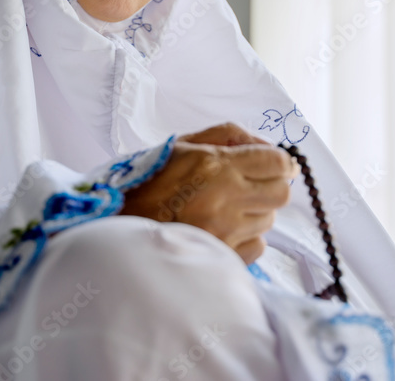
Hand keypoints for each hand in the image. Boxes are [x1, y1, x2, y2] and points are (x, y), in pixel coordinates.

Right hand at [119, 122, 298, 263]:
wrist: (113, 225)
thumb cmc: (147, 182)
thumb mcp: (182, 144)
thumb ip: (228, 136)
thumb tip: (265, 145)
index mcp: (216, 165)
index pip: (276, 162)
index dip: (280, 161)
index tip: (272, 164)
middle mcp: (225, 199)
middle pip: (281, 193)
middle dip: (273, 185)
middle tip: (253, 185)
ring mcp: (225, 232)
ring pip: (268, 220)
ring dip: (256, 212)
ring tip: (227, 209)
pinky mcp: (221, 257)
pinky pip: (258, 246)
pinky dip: (248, 237)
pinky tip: (225, 230)